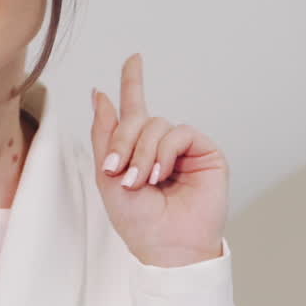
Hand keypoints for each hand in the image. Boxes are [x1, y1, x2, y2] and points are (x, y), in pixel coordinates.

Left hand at [90, 53, 227, 266]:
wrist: (166, 246)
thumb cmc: (137, 221)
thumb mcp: (107, 176)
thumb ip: (104, 133)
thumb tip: (100, 93)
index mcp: (137, 150)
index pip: (135, 109)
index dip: (133, 82)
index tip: (134, 58)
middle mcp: (161, 145)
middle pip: (138, 118)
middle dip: (123, 142)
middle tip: (117, 171)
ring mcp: (184, 148)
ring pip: (156, 124)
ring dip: (142, 152)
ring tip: (141, 181)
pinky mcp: (205, 152)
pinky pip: (178, 133)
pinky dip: (164, 151)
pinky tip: (160, 174)